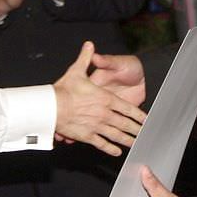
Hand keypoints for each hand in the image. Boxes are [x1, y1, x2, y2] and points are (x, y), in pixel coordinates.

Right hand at [54, 42, 145, 156]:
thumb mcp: (77, 71)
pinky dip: (110, 148)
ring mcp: (96, 125)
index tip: (146, 120)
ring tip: (135, 144)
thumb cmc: (64, 89)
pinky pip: (101, 143)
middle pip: (124, 124)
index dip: (138, 115)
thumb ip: (87, 58)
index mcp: (105, 98)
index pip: (127, 108)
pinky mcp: (87, 135)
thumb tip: (90, 45)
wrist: (50, 106)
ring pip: (116, 135)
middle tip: (145, 135)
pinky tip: (116, 151)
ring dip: (127, 140)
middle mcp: (104, 113)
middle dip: (136, 130)